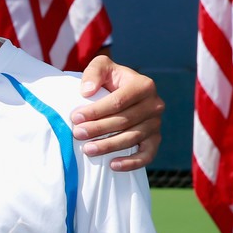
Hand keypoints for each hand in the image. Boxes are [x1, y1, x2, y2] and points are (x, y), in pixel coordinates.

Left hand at [72, 56, 163, 170]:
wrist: (122, 90)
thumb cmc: (110, 79)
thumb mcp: (101, 66)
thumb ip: (94, 72)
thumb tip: (87, 91)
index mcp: (144, 85)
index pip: (119, 101)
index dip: (96, 111)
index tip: (76, 117)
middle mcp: (155, 104)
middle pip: (124, 121)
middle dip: (98, 129)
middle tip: (77, 134)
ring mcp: (156, 123)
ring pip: (132, 138)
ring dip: (109, 146)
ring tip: (87, 149)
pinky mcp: (155, 139)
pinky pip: (147, 155)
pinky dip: (131, 162)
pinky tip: (113, 165)